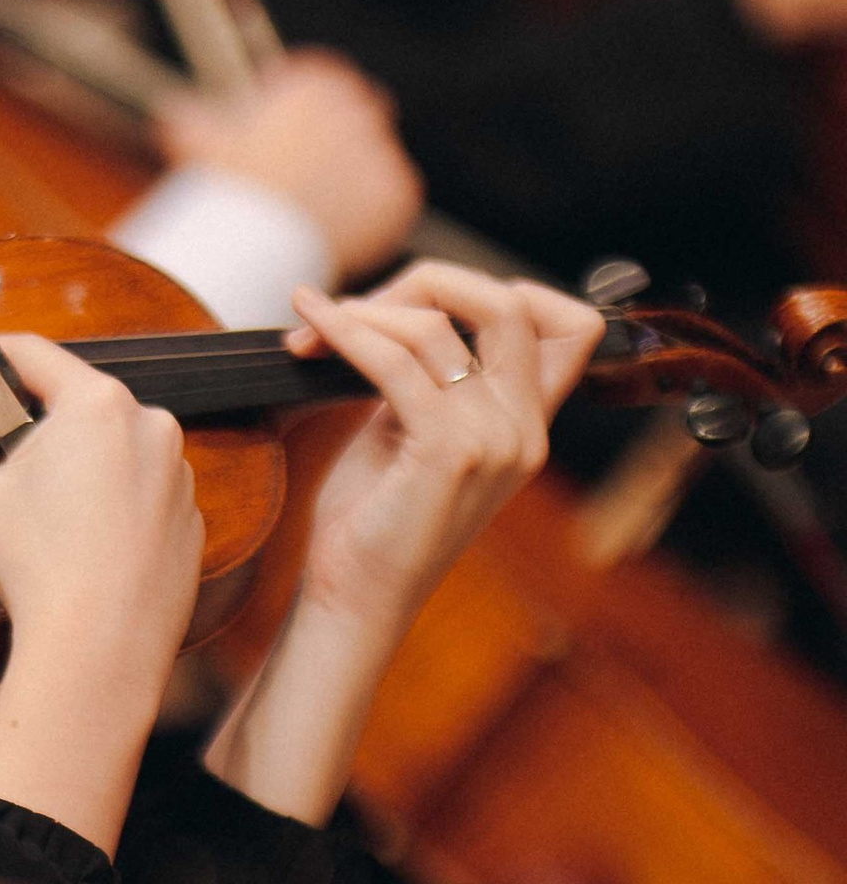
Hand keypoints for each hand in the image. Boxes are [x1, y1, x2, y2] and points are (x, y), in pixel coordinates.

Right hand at [0, 325, 200, 682]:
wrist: (100, 646)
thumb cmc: (41, 565)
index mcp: (96, 405)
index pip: (36, 356)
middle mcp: (150, 427)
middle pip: (81, 408)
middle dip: (41, 430)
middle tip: (4, 465)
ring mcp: (177, 477)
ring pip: (119, 455)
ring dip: (84, 472)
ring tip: (47, 521)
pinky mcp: (189, 524)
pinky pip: (146, 502)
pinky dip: (117, 515)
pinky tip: (84, 551)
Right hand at [155, 49, 419, 281]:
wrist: (257, 239)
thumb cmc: (221, 184)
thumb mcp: (196, 141)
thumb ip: (189, 117)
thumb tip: (172, 109)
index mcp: (317, 81)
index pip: (318, 87)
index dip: (298, 113)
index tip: (282, 140)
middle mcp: (359, 104)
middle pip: (355, 118)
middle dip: (334, 143)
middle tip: (304, 181)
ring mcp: (383, 148)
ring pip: (372, 162)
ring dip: (351, 181)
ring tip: (314, 216)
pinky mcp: (399, 192)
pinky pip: (390, 201)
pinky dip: (370, 217)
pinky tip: (336, 233)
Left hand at [286, 260, 593, 638]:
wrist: (354, 599)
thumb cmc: (372, 520)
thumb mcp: (410, 431)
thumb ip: (427, 375)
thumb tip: (397, 305)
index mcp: (526, 425)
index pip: (571, 325)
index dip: (505, 289)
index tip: (424, 301)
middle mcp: (525, 431)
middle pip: (508, 303)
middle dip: (425, 283)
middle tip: (355, 308)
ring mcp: (494, 441)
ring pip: (439, 326)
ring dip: (367, 311)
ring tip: (315, 324)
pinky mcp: (449, 452)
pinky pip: (396, 362)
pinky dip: (348, 332)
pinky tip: (311, 326)